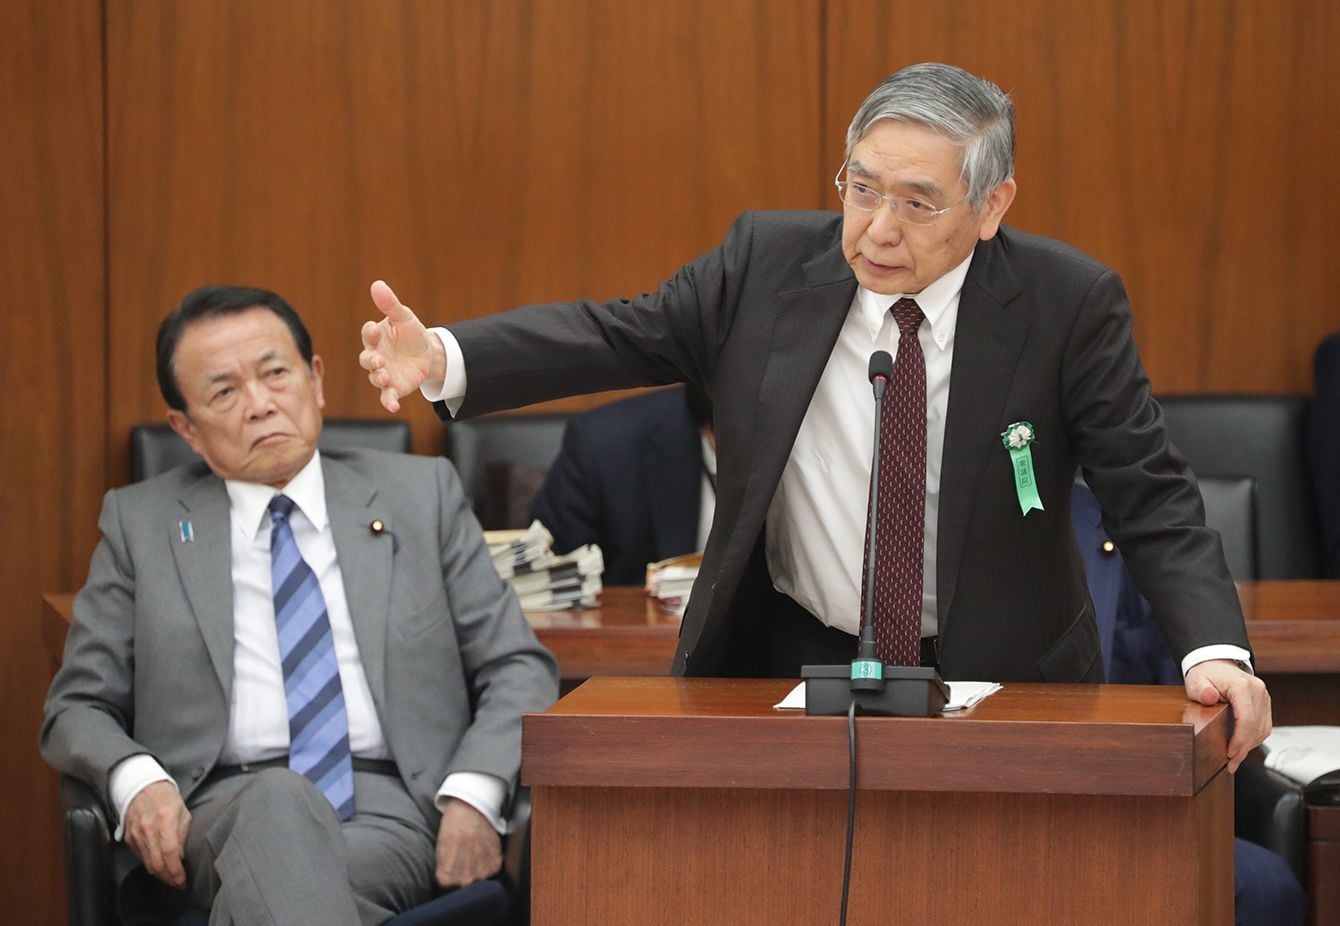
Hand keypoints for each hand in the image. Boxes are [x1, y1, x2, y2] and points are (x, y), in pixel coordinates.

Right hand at [123, 781, 190, 888]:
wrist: (141, 786)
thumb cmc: (165, 797)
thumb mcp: (182, 811)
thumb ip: (182, 834)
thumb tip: (180, 857)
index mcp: (165, 820)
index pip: (170, 853)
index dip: (176, 871)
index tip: (182, 880)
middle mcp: (148, 829)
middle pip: (156, 864)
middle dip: (168, 878)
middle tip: (178, 882)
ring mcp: (136, 834)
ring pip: (147, 863)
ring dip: (159, 874)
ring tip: (170, 876)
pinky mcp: (128, 838)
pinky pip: (140, 857)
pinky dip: (150, 863)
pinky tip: (159, 863)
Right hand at [359, 280, 445, 412]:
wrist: (428, 354)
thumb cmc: (411, 333)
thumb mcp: (404, 317)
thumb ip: (390, 304)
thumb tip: (377, 284)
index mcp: (376, 337)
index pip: (368, 334)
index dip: (370, 333)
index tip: (376, 328)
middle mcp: (375, 356)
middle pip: (366, 359)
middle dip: (371, 360)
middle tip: (379, 360)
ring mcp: (383, 373)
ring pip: (375, 378)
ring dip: (379, 378)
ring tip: (385, 377)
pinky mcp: (393, 387)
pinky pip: (387, 396)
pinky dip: (389, 402)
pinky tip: (394, 406)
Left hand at [434, 798, 502, 889]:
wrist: (471, 808)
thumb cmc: (452, 826)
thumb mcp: (440, 850)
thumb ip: (444, 871)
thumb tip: (449, 882)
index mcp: (447, 877)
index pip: (448, 889)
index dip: (450, 877)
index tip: (452, 869)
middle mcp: (465, 878)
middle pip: (465, 887)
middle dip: (464, 875)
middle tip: (464, 859)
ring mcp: (482, 872)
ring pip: (480, 881)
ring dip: (478, 870)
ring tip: (474, 853)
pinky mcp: (495, 863)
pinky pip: (492, 871)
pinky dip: (489, 862)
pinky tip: (483, 850)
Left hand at [1184, 658, 1271, 773]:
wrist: (1217, 664)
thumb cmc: (1206, 673)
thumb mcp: (1197, 680)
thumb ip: (1201, 689)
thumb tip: (1209, 697)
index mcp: (1242, 686)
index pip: (1246, 718)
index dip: (1240, 739)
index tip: (1230, 753)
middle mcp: (1258, 691)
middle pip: (1256, 727)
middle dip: (1244, 748)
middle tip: (1231, 763)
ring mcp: (1264, 698)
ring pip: (1263, 729)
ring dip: (1250, 746)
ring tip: (1235, 759)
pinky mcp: (1264, 704)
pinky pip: (1263, 726)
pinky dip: (1254, 739)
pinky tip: (1243, 747)